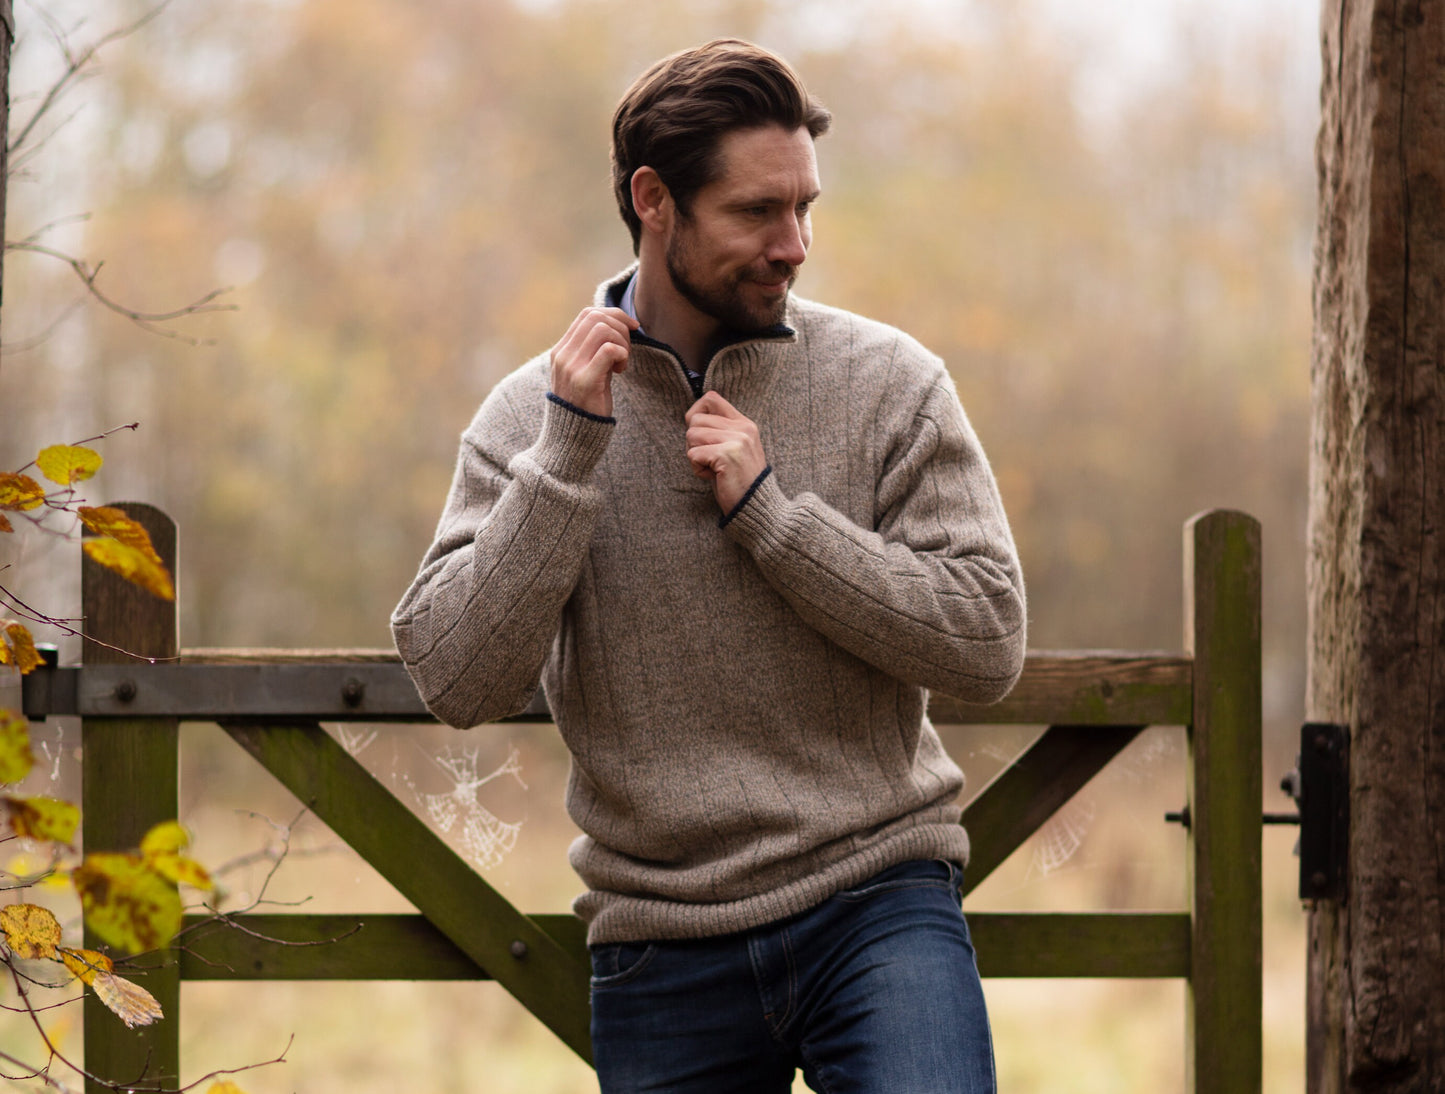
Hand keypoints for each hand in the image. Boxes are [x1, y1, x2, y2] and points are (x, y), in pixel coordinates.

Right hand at [549, 307, 637, 417]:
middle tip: (626, 351)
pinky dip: (622, 355)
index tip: (631, 329)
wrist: (572, 438)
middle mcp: (562, 355)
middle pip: (596, 317)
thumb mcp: (586, 370)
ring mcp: (571, 367)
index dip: (614, 315)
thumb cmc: (586, 404)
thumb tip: (618, 325)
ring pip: (603, 329)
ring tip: (621, 363)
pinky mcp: (584, 381)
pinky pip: (608, 350)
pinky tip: (620, 371)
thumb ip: (594, 350)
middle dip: (620, 328)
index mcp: (561, 350)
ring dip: (622, 343)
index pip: (587, 314)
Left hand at [684, 392, 767, 513]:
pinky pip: (693, 454)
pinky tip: (713, 476)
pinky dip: (697, 469)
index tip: (699, 434)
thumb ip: (718, 431)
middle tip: (708, 459)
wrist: (757, 506)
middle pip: (695, 420)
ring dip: (695, 456)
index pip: (711, 398)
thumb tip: (691, 418)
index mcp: (744, 423)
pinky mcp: (727, 454)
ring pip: (691, 435)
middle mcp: (742, 428)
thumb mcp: (733, 448)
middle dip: (693, 442)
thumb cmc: (739, 480)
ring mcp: (736, 440)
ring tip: (712, 468)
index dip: (696, 412)